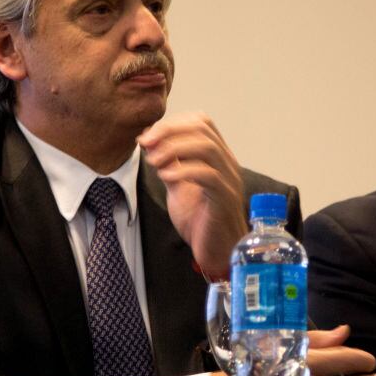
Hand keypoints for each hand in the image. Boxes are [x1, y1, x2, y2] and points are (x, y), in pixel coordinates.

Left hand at [137, 113, 246, 275]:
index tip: (148, 136)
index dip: (173, 123)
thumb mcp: (178, 186)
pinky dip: (183, 171)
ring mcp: (229, 181)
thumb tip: (149, 140)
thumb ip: (168, 163)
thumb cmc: (200, 221)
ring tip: (154, 161)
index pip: (201, 122)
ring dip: (175, 149)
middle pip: (203, 129)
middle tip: (146, 143)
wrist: (216, 253)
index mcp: (218, 157)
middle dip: (169, 131)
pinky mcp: (225, 199)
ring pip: (207, 148)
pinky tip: (166, 177)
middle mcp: (228, 164)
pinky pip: (208, 176)